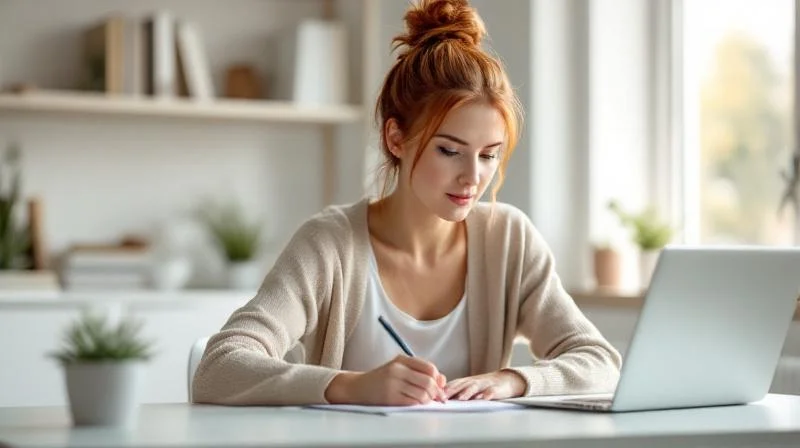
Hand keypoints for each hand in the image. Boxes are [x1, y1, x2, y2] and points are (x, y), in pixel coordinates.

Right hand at [325, 355, 446, 405]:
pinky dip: (418, 405)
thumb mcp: (400, 369)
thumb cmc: (382, 379)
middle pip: (428, 382)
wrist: (358, 387)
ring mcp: (393, 384)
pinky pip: (412, 403)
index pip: (429, 368)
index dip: (438, 379)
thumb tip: (442, 380)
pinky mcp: (390, 398)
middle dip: (436, 392)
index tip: (439, 386)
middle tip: (437, 398)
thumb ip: (420, 372)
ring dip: (427, 400)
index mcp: (402, 360)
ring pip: (422, 394)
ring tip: (424, 401)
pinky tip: (415, 403)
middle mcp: (397, 370)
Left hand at [444, 370, 525, 400]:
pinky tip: (484, 398)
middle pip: (461, 385)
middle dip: (451, 390)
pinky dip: (488, 394)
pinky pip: (492, 391)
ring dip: (467, 393)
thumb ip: (456, 392)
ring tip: (460, 399)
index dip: (443, 390)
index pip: (452, 385)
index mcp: (465, 382)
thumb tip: (438, 400)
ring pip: (475, 387)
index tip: (434, 396)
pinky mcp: (496, 388)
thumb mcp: (468, 387)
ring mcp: (485, 384)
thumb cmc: (482, 387)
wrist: (505, 380)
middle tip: (443, 397)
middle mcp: (473, 382)